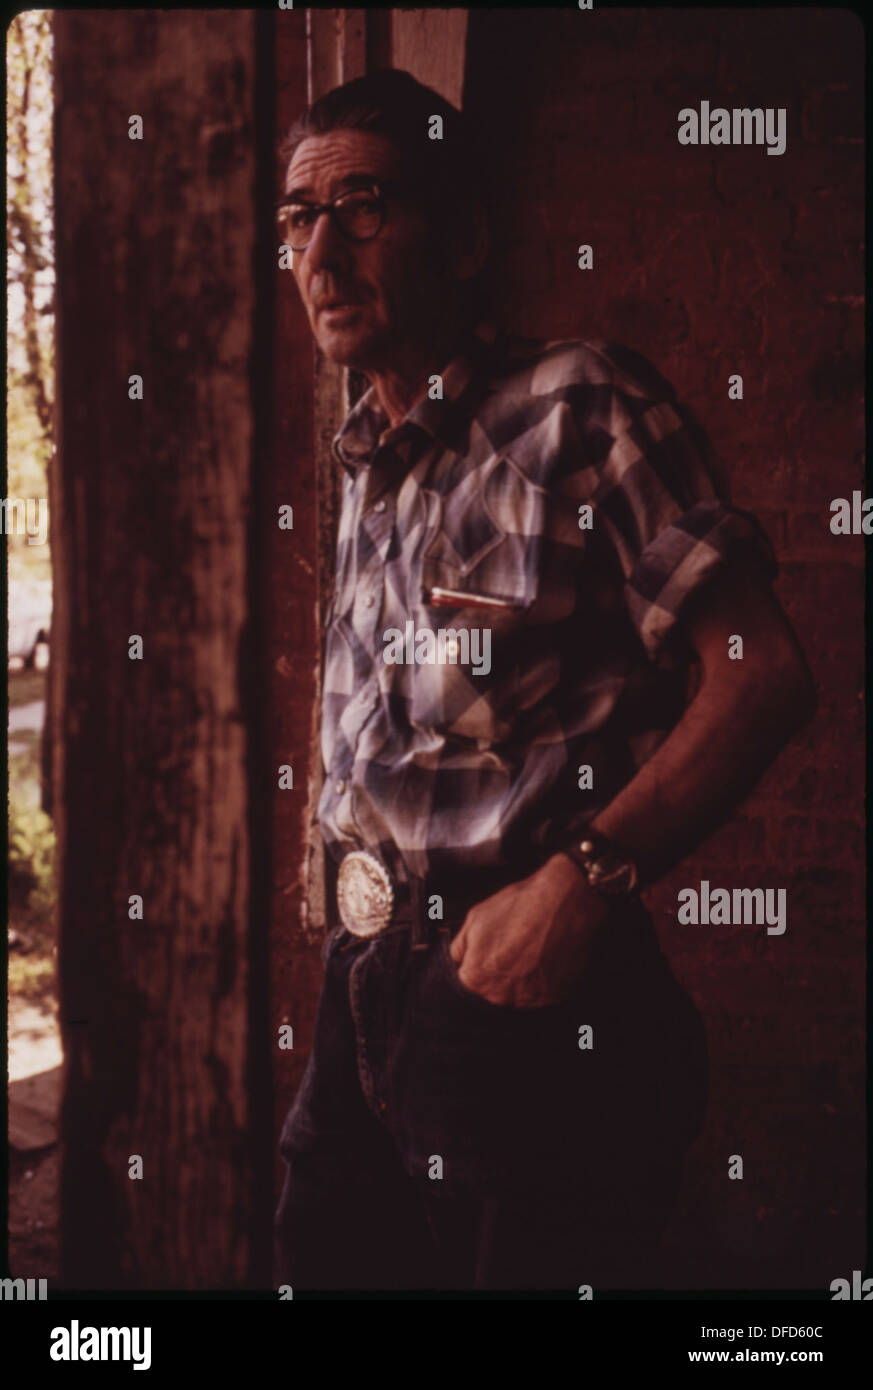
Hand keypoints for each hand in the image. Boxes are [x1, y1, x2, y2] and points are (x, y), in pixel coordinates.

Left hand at [448, 854, 612, 1006]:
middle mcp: (502, 996)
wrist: (563, 900)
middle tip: (510, 954)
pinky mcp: (555, 998)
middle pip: (492, 998)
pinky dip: (542, 984)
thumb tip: (457, 963)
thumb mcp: (476, 918)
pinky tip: (544, 960)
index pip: (467, 990)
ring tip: (529, 954)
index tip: (485, 960)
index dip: (475, 973)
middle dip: (496, 979)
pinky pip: (542, 998)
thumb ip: (459, 949)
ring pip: (517, 1000)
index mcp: (477, 979)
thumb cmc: (519, 906)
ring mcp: (530, 1001)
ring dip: (520, 983)